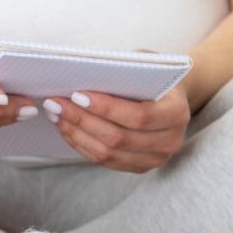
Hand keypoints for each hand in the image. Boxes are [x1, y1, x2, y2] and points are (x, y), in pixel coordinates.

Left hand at [44, 84, 189, 172]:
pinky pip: (104, 161)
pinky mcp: (138, 167)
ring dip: (76, 134)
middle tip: (55, 103)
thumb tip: (82, 75)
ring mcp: (155, 158)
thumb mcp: (146, 65)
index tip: (77, 95)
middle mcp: (170, 141)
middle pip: (118, 138)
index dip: (106, 108)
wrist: (170, 96)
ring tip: (55, 114)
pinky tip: (65, 128)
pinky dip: (81, 144)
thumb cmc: (153, 76)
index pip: (139, 116)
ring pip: (107, 153)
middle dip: (82, 120)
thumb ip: (124, 71)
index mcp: (176, 113)